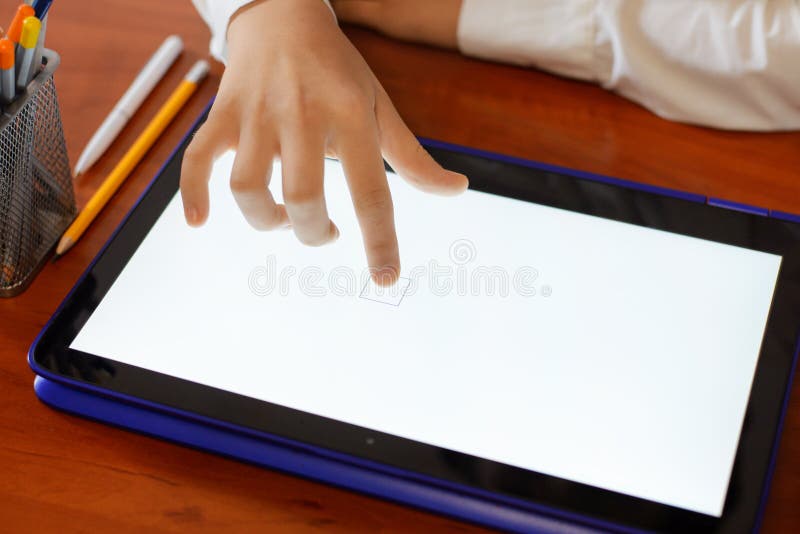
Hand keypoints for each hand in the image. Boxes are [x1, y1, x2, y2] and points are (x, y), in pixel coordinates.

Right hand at [180, 0, 466, 284]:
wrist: (282, 14)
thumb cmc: (338, 72)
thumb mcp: (379, 107)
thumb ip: (412, 157)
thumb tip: (455, 191)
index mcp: (351, 116)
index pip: (372, 189)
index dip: (380, 240)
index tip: (386, 278)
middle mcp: (303, 115)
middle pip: (302, 196)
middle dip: (314, 233)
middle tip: (327, 232)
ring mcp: (257, 115)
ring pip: (248, 188)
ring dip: (266, 221)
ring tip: (285, 218)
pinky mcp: (221, 115)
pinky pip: (196, 160)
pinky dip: (192, 195)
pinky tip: (199, 221)